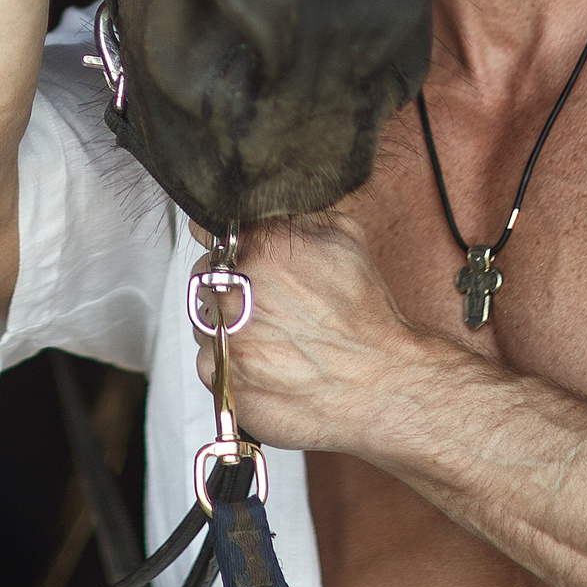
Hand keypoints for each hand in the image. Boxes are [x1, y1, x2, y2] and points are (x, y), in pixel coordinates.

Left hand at [196, 213, 437, 459]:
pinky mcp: (225, 381)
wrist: (383, 383)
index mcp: (262, 247)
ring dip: (227, 324)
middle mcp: (238, 291)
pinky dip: (231, 361)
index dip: (220, 241)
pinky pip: (209, 362)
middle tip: (264, 301)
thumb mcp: (342, 236)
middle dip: (228, 284)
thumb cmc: (364, 314)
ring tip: (272, 334)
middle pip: (204, 276)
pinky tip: (266, 362)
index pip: (208, 228)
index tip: (230, 252)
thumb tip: (257, 203)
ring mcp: (229, 339)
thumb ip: (291, 213)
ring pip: (204, 321)